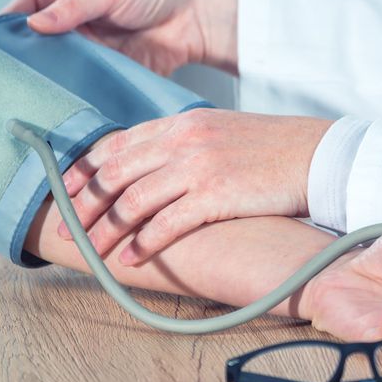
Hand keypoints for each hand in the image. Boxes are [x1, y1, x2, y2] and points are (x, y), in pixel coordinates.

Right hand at [2, 0, 238, 74]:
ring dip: (48, 81)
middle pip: (37, 45)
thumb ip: (73, 7)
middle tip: (3, 79)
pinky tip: (62, 106)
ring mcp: (90, 51)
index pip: (25, 9)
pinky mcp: (109, 74)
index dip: (7, 25)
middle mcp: (73, 24)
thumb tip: (34, 25)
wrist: (199, 14)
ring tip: (27, 97)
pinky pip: (86, 86)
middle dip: (23, 60)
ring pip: (59, 69)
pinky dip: (75, 95)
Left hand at [57, 108, 332, 262]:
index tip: (66, 189)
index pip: (117, 143)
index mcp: (181, 122)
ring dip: (105, 230)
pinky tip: (129, 258)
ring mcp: (198, 166)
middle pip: (116, 173)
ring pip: (132, 201)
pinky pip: (166, 224)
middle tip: (67, 227)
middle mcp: (183, 140)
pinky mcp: (216, 195)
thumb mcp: (219, 130)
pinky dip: (142, 244)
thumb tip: (149, 165)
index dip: (86, 169)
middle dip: (84, 204)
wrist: (315, 154)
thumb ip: (182, 142)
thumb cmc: (270, 148)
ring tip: (90, 251)